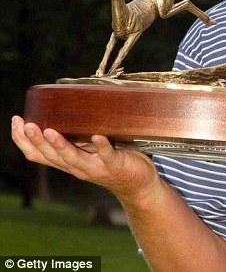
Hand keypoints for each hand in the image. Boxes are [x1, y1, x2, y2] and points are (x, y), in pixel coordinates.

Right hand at [11, 116, 159, 203]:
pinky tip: (96, 137)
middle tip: (27, 124)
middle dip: (37, 140)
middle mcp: (77, 166)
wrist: (138, 183)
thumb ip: (75, 137)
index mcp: (68, 162)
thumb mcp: (88, 149)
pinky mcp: (115, 165)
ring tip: (50, 131)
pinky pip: (107, 155)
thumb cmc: (112, 161)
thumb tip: (62, 112)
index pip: (38, 154)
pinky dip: (101, 146)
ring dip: (61, 145)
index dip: (24, 140)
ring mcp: (96, 167)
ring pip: (73, 158)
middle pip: (51, 156)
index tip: (16, 121)